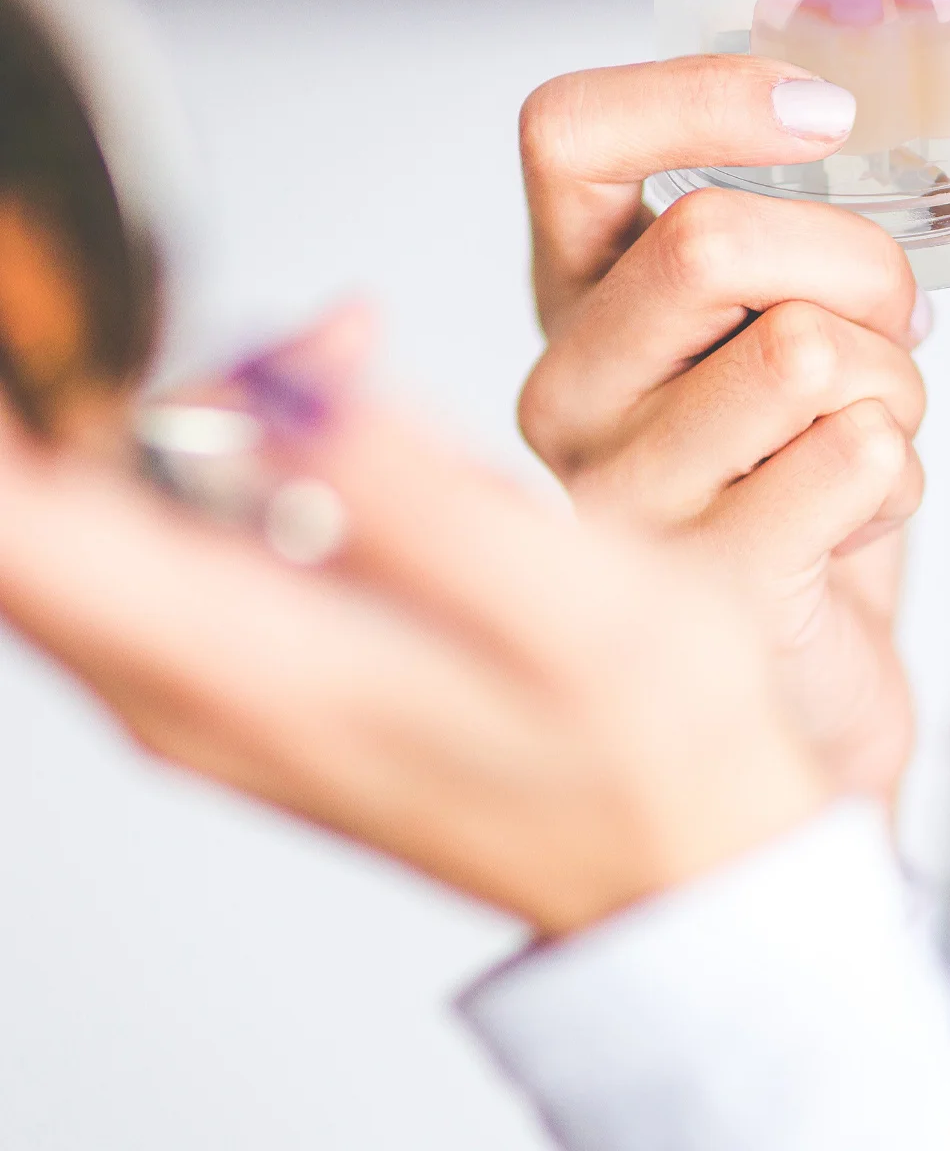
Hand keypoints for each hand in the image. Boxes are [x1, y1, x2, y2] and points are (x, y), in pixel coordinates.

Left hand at [0, 328, 826, 935]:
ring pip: (96, 514)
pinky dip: (229, 451)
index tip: (84, 306)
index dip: (33, 400)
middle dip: (145, 368)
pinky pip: (163, 541)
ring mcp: (201, 697)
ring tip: (350, 356)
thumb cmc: (650, 745)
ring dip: (198, 403)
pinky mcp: (241, 684)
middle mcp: (182, 694)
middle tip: (315, 327)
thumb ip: (413, 498)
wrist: (674, 855)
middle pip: (44, 504)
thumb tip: (279, 380)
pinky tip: (353, 428)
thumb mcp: (572, 608)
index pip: (22, 528)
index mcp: (244, 668)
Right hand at [517, 57, 928, 800]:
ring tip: (867, 432)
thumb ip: (780, 233)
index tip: (829, 112)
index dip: (705, 94)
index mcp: (574, 297)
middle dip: (861, 265)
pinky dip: (902, 471)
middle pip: (713, 238)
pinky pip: (858, 456)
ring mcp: (620, 494)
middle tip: (893, 322)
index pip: (569, 134)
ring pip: (808, 351)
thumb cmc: (792, 477)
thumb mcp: (768, 326)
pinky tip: (853, 514)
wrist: (799, 679)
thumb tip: (849, 115)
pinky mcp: (702, 588)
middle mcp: (567, 388)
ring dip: (896, 383)